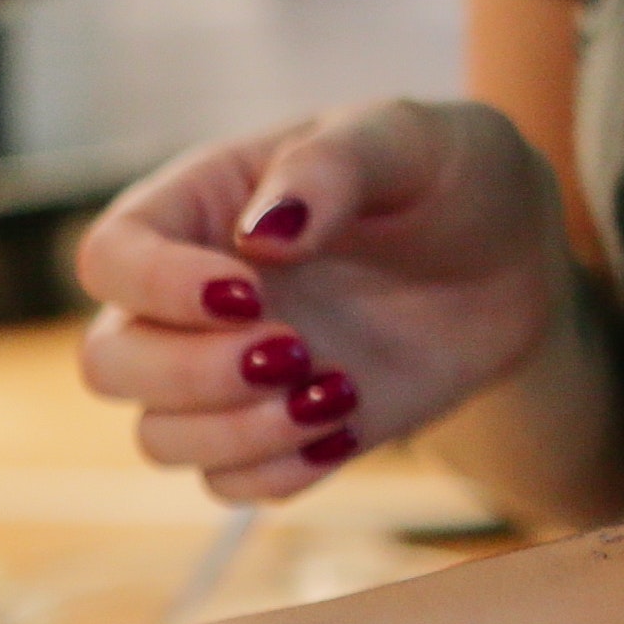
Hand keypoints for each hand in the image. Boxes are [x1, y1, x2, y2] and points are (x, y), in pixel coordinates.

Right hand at [74, 101, 578, 501]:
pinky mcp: (274, 434)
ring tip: (338, 394)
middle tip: (296, 351)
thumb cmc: (449, 175)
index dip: (156, 287)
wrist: (514, 261)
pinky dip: (279, 473)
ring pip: (158, 438)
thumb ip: (332, 167)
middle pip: (110, 363)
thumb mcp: (408, 137)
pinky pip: (228, 486)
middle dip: (192, 373)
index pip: (112, 256)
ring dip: (240, 433)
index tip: (249, 294)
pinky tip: (347, 429)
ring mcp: (226, 374)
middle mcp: (189, 299)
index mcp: (199, 207)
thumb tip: (261, 234)